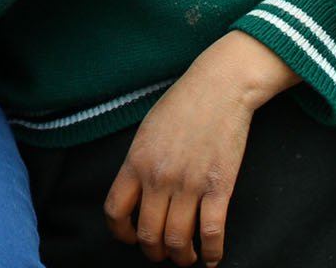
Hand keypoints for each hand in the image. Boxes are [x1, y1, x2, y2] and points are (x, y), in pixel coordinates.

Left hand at [104, 35, 294, 264]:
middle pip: (147, 234)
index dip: (120, 234)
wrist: (220, 85)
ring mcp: (189, 184)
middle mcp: (158, 177)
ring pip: (177, 240)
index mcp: (136, 162)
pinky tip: (211, 258)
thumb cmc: (184, 103)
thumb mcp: (147, 130)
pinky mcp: (218, 186)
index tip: (130, 238)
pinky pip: (212, 232)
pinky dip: (212, 252)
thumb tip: (137, 194)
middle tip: (162, 253)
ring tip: (186, 258)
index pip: (115, 211)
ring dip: (181, 257)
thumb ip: (139, 163)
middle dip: (153, 251)